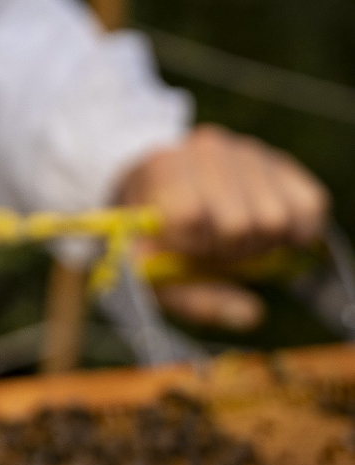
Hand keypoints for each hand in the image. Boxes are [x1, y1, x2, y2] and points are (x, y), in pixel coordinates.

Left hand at [117, 124, 328, 330]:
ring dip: (262, 244)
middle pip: (241, 225)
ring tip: (237, 241)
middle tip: (215, 251)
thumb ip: (193, 298)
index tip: (187, 251)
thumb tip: (250, 315)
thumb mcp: (151, 271)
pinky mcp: (282, 164)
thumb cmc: (154, 238)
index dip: (194, 248)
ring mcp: (248, 152)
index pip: (191, 216)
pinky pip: (311, 205)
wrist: (162, 192)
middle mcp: (207, 149)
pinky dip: (296, 231)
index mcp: (162, 167)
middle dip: (230, 253)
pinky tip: (269, 233)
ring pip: (278, 218)